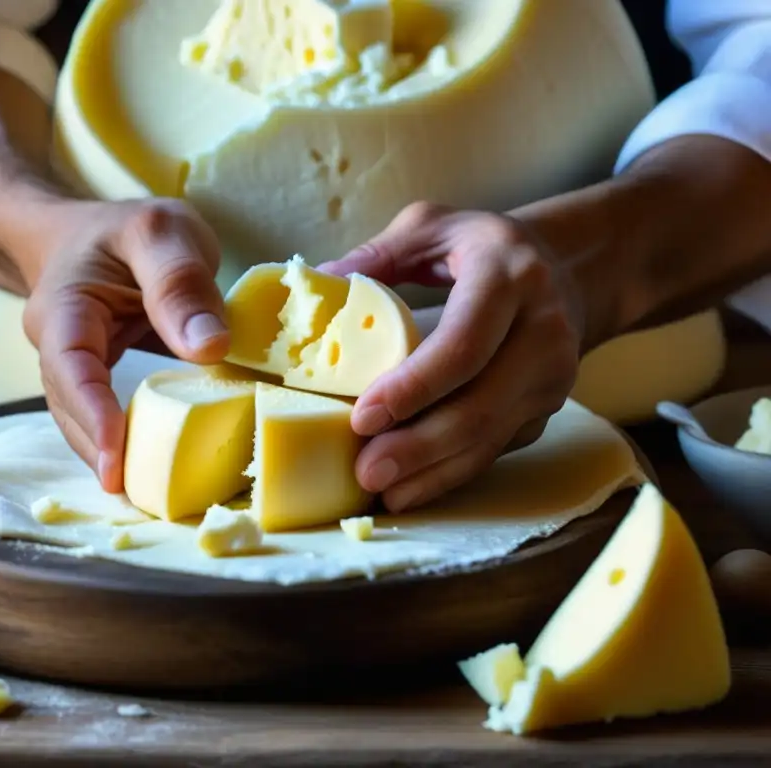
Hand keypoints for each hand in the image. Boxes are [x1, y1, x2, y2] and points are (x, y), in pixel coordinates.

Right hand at [21, 198, 229, 493]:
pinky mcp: (95, 383)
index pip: (69, 365)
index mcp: (65, 306)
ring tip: (148, 496)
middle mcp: (57, 346)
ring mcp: (72, 369)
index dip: (92, 412)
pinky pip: (102, 417)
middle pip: (69, 407)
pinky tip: (154, 469)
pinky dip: (124, 442)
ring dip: (110, 456)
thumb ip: (180, 282)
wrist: (91, 235)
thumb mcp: (161, 231)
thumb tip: (209, 347)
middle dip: (99, 451)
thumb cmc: (126, 231)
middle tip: (138, 495)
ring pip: (81, 420)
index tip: (116, 455)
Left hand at [320, 203, 583, 511]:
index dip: (414, 387)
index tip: (363, 417)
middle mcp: (543, 331)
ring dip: (433, 472)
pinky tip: (411, 488)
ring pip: (489, 438)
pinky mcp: (544, 409)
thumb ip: (378, 253)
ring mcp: (551, 377)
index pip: (464, 344)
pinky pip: (495, 449)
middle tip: (365, 471)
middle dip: (419, 447)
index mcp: (509, 277)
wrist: (568, 268)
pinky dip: (451, 473)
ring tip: (381, 491)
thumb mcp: (433, 227)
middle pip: (479, 405)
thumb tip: (320, 282)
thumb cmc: (484, 246)